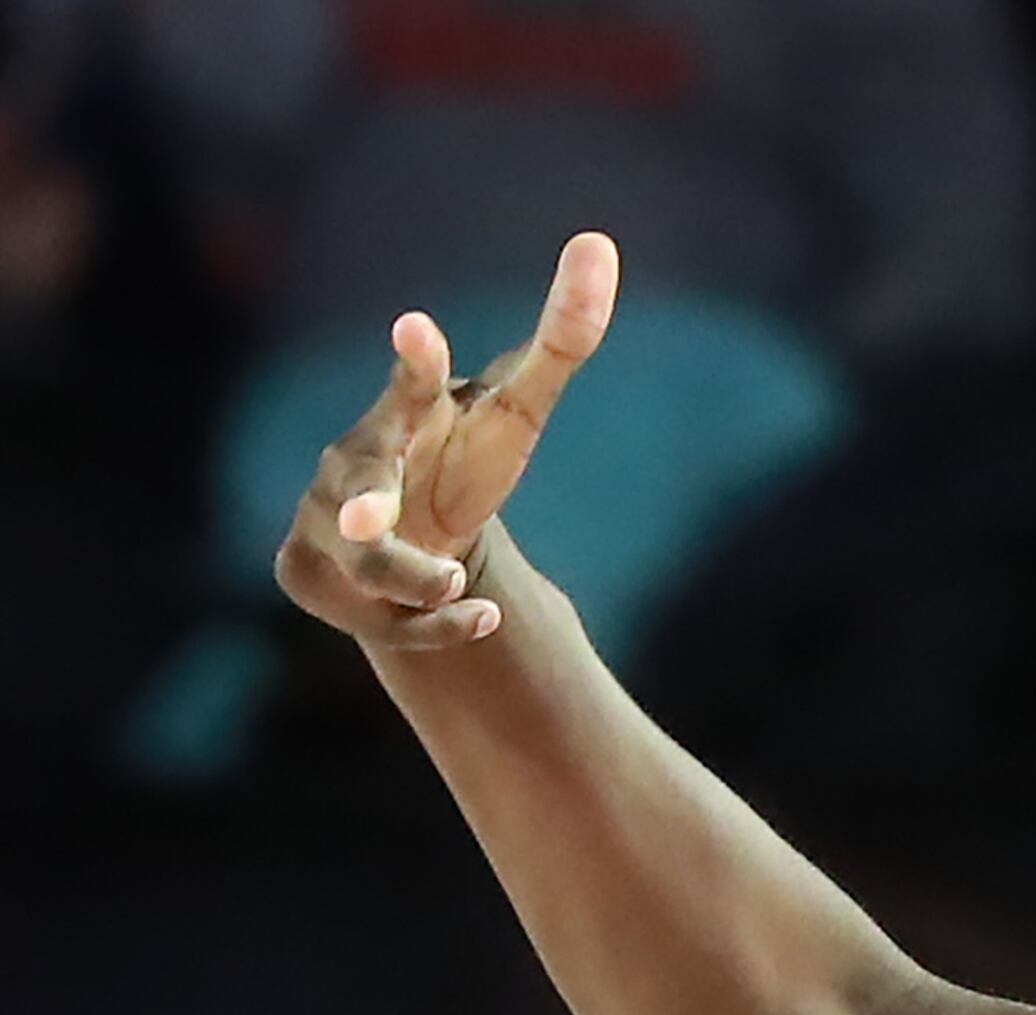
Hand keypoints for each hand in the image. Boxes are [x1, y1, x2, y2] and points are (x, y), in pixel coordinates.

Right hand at [272, 230, 617, 649]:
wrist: (424, 534)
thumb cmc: (468, 453)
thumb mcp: (520, 404)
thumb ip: (563, 336)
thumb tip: (601, 243)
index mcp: (409, 412)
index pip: (413, 385)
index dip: (416, 364)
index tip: (419, 330)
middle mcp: (351, 462)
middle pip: (354, 486)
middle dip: (360, 506)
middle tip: (369, 521)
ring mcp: (321, 520)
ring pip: (361, 563)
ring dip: (412, 580)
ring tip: (451, 583)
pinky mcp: (312, 577)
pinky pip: (373, 617)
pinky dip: (431, 626)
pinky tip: (477, 617)